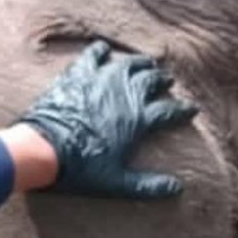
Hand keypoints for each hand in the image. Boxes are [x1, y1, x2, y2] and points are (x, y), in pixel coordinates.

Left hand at [18, 40, 197, 198]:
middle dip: (163, 80)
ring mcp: (102, 80)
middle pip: (151, 81)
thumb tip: (176, 188)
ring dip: (140, 63)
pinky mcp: (79, 74)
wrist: (44, 149)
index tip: (192, 109)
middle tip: (168, 81)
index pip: (170, 111)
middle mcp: (125, 94)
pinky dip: (100, 51)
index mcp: (138, 120)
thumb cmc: (82, 168)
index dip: (183, 110)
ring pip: (129, 64)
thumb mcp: (118, 182)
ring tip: (147, 62)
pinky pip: (93, 55)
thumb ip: (148, 186)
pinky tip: (103, 49)